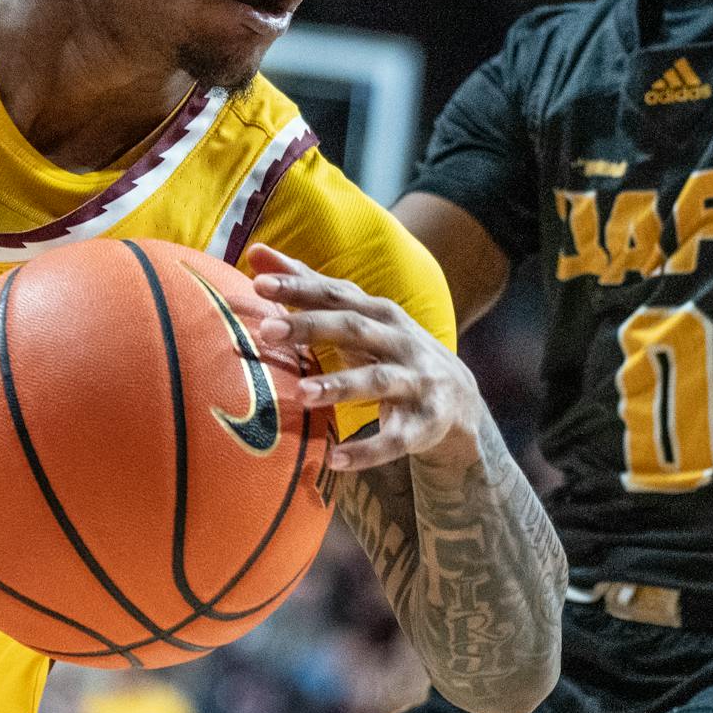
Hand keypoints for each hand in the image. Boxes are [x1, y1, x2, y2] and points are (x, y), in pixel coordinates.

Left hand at [247, 245, 486, 473]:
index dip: (299, 287)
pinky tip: (336, 460)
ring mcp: (415, 381)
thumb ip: (307, 286)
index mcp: (377, 312)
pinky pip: (395, 439)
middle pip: (353, 328)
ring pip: (376, 381)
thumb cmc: (388, 348)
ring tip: (301, 393)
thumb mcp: (355, 316)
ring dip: (339, 386)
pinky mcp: (424, 423)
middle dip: (310, 327)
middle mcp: (398, 340)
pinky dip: (367, 450)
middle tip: (266, 330)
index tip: (257, 283)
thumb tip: (255, 253)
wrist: (458, 397)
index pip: (334, 294)